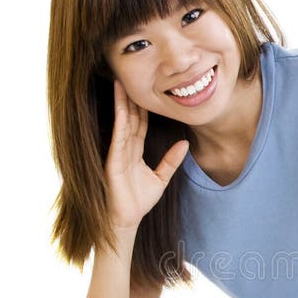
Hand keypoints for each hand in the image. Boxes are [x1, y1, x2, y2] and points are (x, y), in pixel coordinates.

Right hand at [104, 80, 189, 231]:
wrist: (127, 220)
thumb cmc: (139, 201)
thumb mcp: (161, 179)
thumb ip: (171, 161)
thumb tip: (185, 144)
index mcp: (134, 152)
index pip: (139, 125)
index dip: (142, 108)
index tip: (147, 90)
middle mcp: (124, 149)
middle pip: (129, 119)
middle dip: (129, 98)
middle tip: (130, 77)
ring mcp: (117, 153)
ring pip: (121, 123)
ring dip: (121, 103)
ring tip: (120, 83)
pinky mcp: (112, 161)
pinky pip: (118, 137)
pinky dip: (120, 121)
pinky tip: (121, 107)